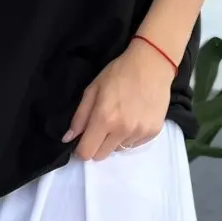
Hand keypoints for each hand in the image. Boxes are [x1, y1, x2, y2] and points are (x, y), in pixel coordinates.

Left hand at [64, 40, 173, 161]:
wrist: (152, 64)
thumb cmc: (119, 73)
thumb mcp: (92, 90)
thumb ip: (79, 117)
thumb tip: (68, 139)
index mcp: (104, 119)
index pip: (86, 153)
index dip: (80, 149)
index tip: (82, 141)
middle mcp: (122, 130)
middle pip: (101, 156)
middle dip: (96, 145)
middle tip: (101, 127)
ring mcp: (139, 132)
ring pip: (119, 149)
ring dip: (115, 139)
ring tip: (121, 117)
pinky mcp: (153, 132)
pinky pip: (135, 144)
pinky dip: (130, 136)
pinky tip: (134, 117)